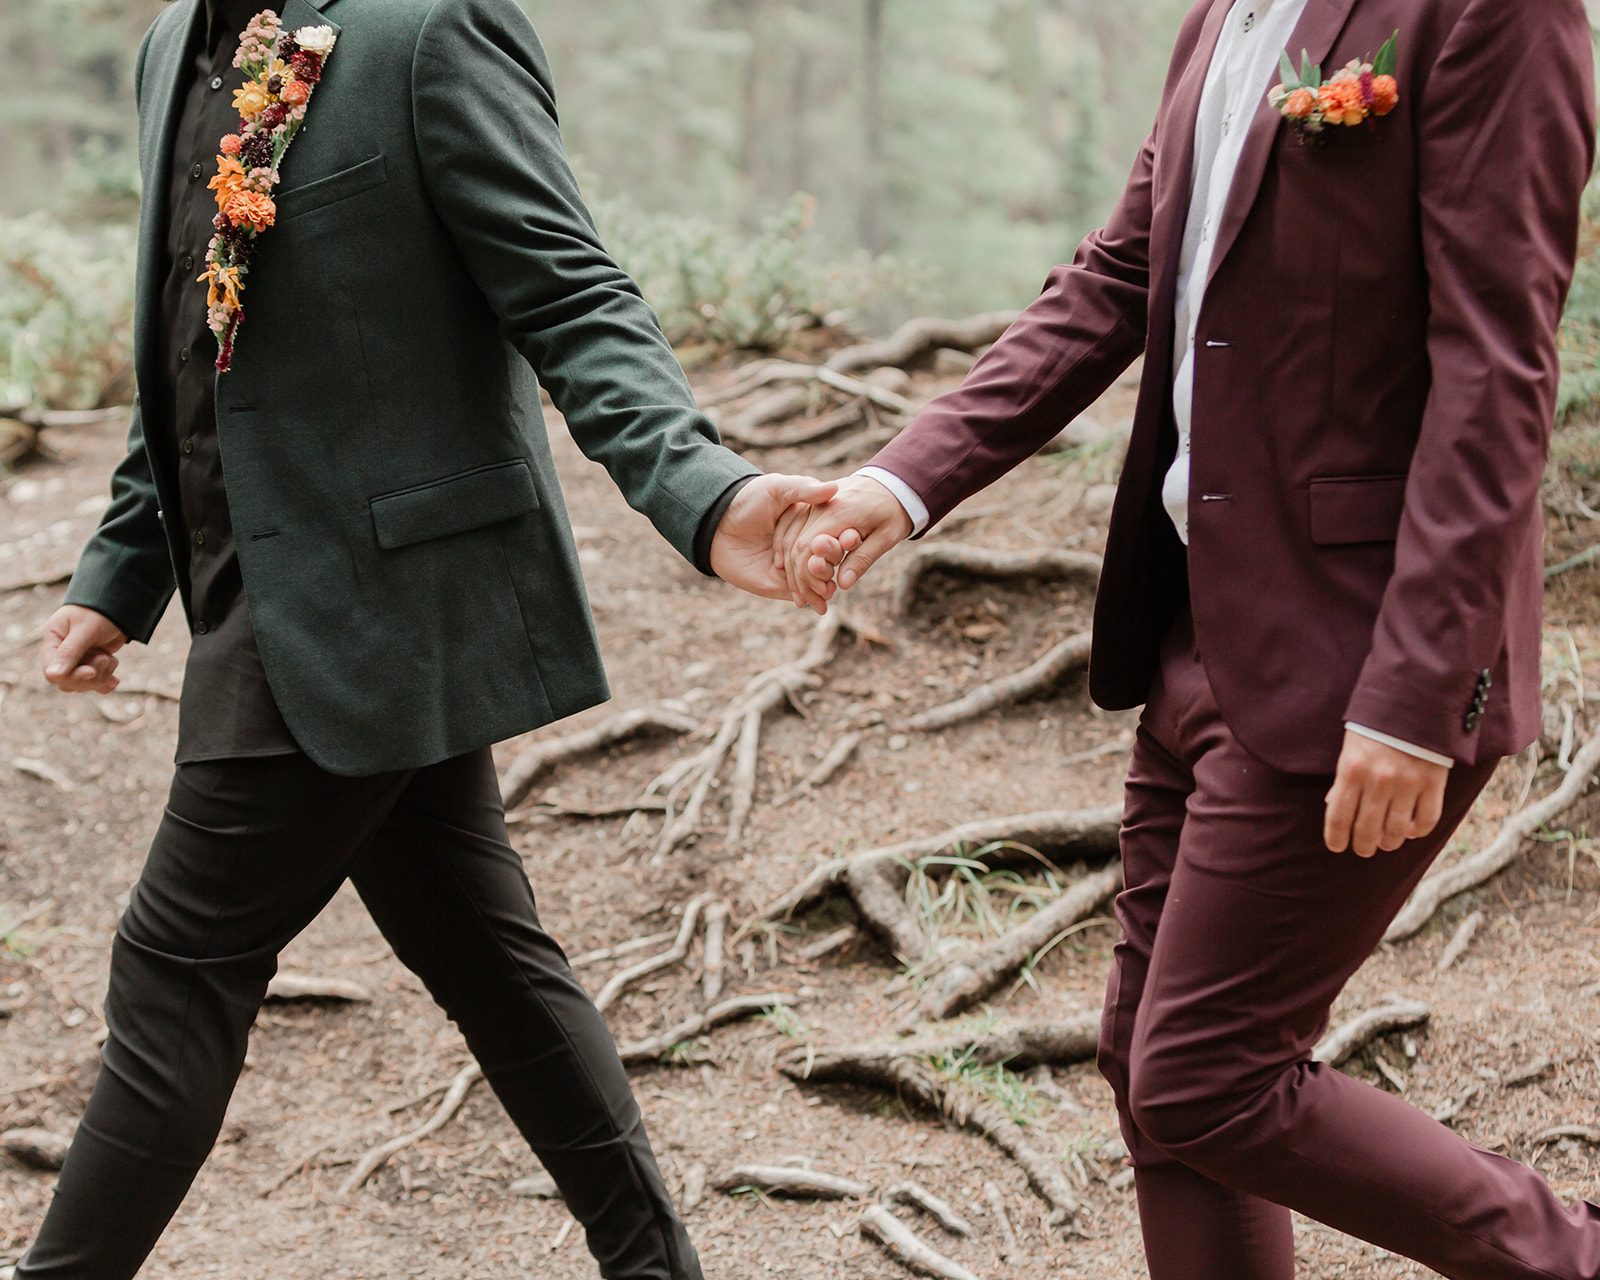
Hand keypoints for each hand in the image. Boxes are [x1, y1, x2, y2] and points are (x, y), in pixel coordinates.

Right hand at [41, 605, 126, 693]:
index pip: (51, 672)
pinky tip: (114, 681)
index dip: (71, 677)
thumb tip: (52, 676)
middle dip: (89, 677)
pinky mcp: (93, 663)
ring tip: (110, 658)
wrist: (120, 605)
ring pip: (83, 683)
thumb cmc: (99, 612)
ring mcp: (78, 659)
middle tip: (105, 659)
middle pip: (68, 682)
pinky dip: (105, 682)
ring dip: (101, 675)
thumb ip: (70, 652)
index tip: (90, 672)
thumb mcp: (85, 630)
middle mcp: (62, 653)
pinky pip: (95, 682)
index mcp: (53, 641)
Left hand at [710, 473, 838, 601]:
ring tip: (829, 584)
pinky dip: (815, 598)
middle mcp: (807, 545)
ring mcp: (796, 566)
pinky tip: (821, 600)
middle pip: (828, 557)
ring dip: (827, 582)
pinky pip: (804, 594)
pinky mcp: (783, 585)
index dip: (843, 536)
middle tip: (834, 564)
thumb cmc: (747, 500)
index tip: (853, 537)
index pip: (833, 532)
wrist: (717, 526)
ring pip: (819, 578)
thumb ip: (804, 489)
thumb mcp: (777, 488)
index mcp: (811, 521)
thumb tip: (834, 488)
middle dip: (834, 562)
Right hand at [777, 473, 913, 612]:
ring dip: (789, 566)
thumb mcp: (886, 537)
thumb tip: (842, 585)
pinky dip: (786, 548)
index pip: (808, 547)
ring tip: (799, 594)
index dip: (806, 575)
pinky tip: (787, 568)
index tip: (814, 597)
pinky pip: (790, 525)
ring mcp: (814, 503)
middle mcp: (821, 505)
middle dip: (796, 577)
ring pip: (789, 536)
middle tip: (805, 603)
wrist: (892, 483)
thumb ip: (862, 559)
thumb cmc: (893, 512)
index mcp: (840, 512)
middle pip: (795, 544)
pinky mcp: (811, 504)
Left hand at [1323, 731, 1448, 856]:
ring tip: (1384, 843)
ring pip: (1396, 831)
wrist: (1415, 701)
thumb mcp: (1351, 748)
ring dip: (1388, 842)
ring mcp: (1408, 783)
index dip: (1336, 838)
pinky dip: (1417, 831)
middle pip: (1367, 829)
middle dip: (1362, 846)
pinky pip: (1427, 820)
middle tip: (1363, 849)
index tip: (1336, 846)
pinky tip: (1410, 831)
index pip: (1339, 816)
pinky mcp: (1433, 783)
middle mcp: (1379, 780)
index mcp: (1352, 770)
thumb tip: (1333, 805)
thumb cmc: (1376, 726)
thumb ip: (1344, 778)